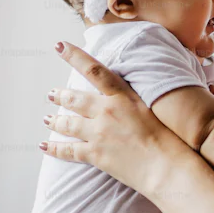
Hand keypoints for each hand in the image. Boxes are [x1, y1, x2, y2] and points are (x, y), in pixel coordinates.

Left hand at [39, 41, 184, 195]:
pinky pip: (68, 150)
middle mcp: (107, 111)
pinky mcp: (95, 154)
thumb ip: (136, 97)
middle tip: (52, 94)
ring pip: (68, 123)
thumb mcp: (154, 108)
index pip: (94, 69)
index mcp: (123, 96)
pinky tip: (44, 146)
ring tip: (47, 118)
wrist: (166, 167)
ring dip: (55, 120)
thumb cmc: (169, 138)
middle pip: (75, 99)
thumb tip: (130, 91)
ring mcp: (99, 133)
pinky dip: (54, 148)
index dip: (74, 56)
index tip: (59, 46)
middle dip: (61, 96)